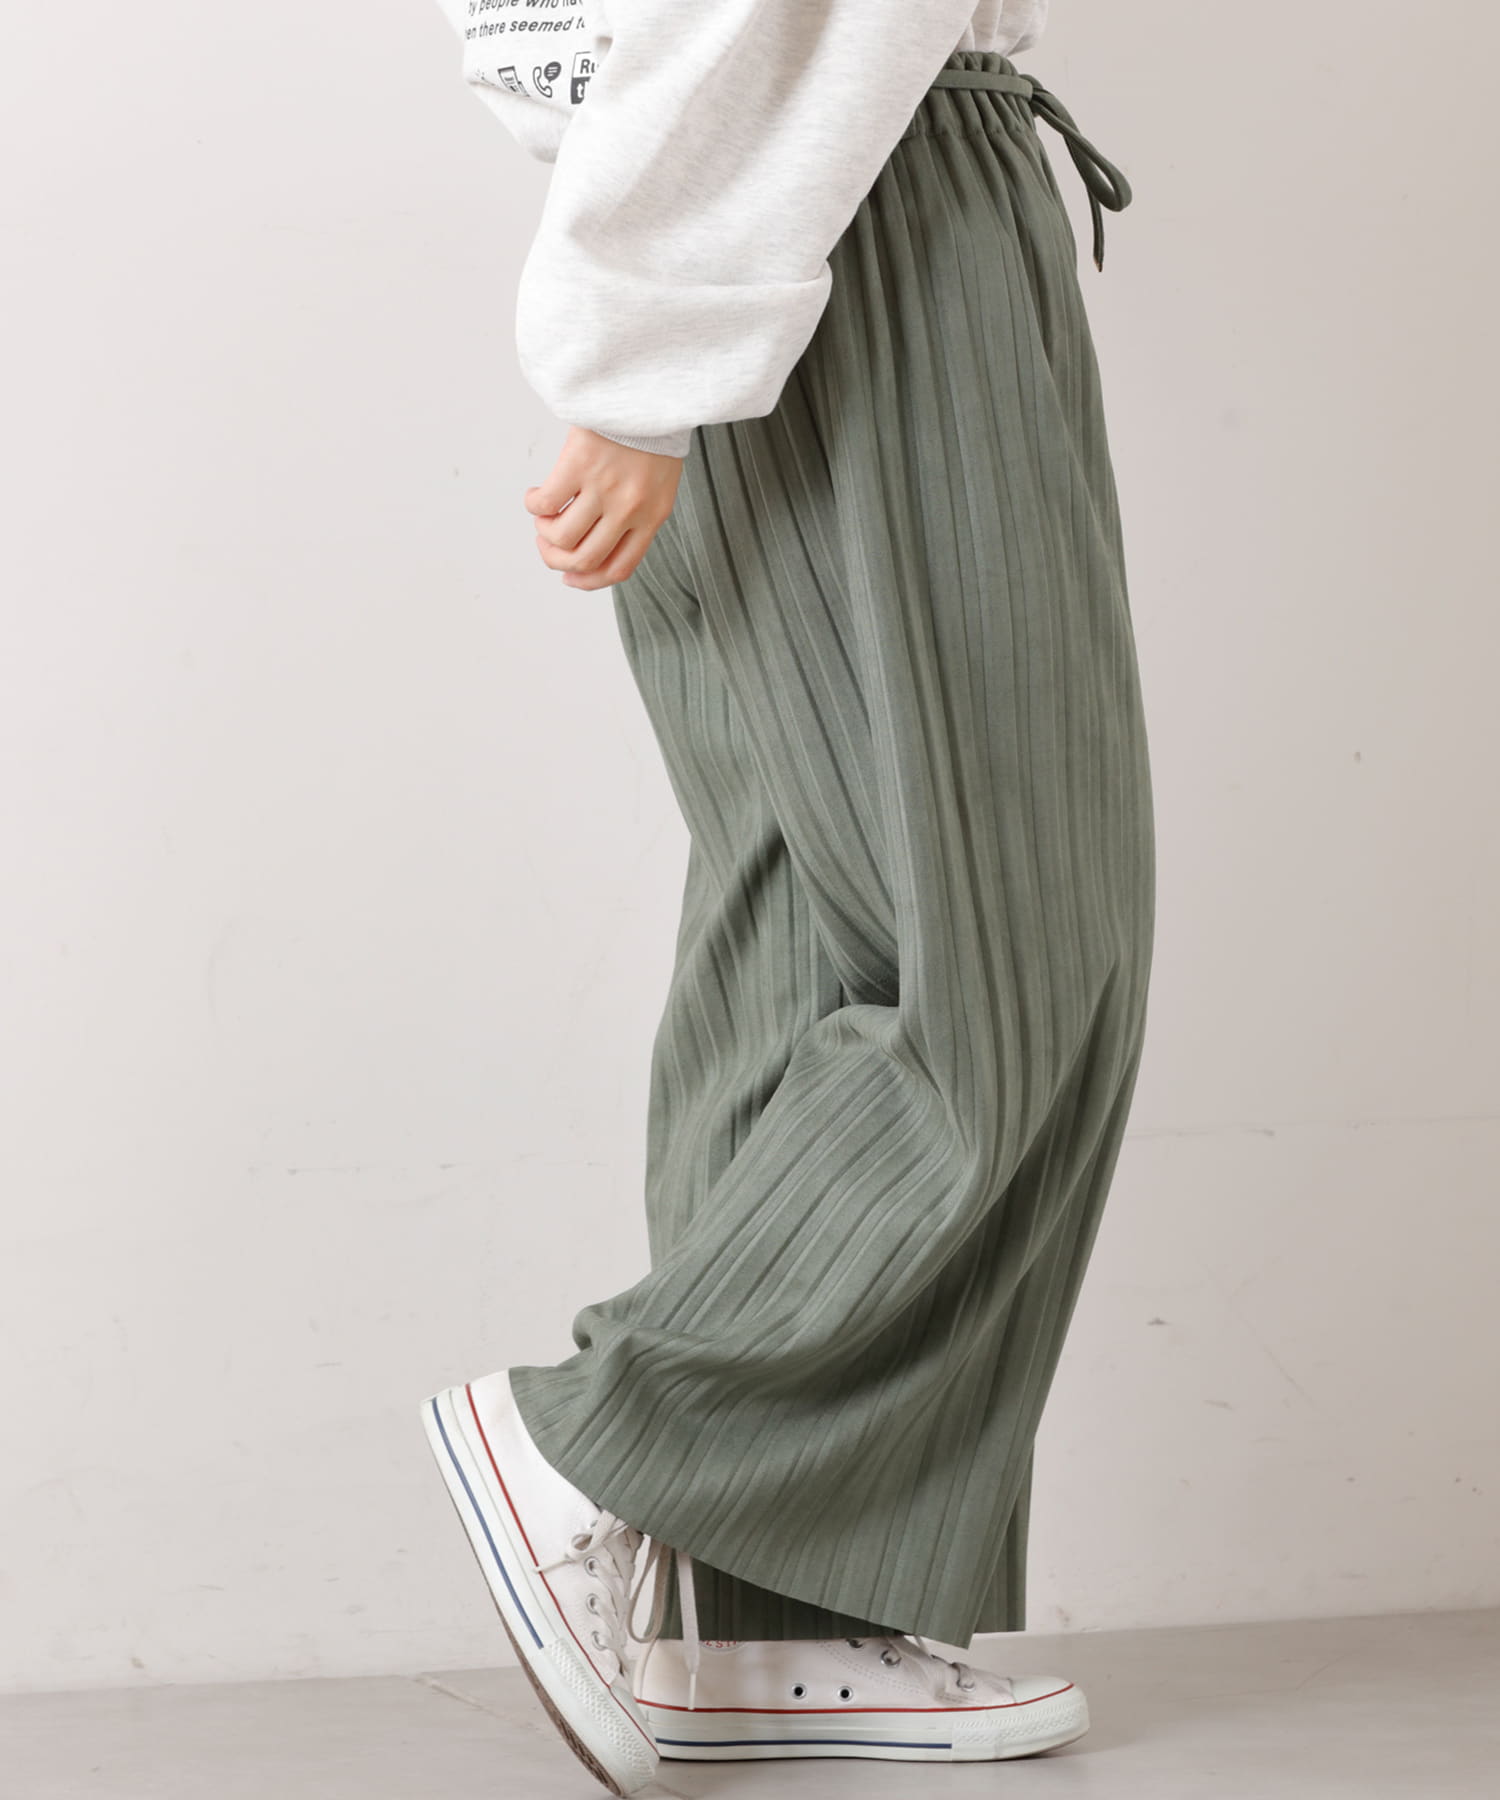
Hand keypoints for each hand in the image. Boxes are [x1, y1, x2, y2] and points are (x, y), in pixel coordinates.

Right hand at [525, 426, 683, 590]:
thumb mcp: (658, 485)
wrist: (650, 392)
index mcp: (651, 517)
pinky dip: (534, 506)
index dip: (588, 581)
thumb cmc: (651, 437)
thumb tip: (596, 542)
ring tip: (544, 515)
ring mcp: (604, 489)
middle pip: (584, 560)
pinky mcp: (579, 465)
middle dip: (558, 560)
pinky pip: (546, 504)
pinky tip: (536, 495)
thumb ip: (636, 515)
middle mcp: (628, 509)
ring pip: (562, 537)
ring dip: (544, 533)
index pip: (618, 568)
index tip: (570, 577)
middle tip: (548, 542)